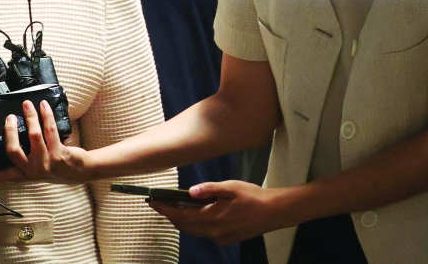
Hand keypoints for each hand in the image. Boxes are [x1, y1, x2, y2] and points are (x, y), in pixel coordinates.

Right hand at [0, 99, 90, 184]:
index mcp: (19, 175)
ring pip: (33, 136)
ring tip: (27, 104)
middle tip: (10, 116)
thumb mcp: (32, 165)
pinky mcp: (59, 156)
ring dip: (31, 116)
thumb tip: (4, 131)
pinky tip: (43, 106)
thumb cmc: (51, 164)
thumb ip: (19, 155)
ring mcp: (45, 165)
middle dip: (10, 130)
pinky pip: (49, 130)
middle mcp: (30, 172)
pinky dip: (46, 115)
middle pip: (12, 151)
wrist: (78, 171)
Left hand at [148, 181, 291, 244]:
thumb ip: (209, 189)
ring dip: (181, 219)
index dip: (164, 209)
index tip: (151, 202)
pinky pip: (204, 232)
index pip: (180, 216)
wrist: (275, 212)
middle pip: (184, 226)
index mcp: (213, 218)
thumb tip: (189, 192)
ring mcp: (221, 237)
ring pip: (193, 230)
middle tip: (158, 202)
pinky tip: (193, 211)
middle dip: (169, 214)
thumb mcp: (230, 187)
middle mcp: (214, 232)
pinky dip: (194, 223)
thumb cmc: (253, 196)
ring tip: (172, 205)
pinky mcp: (226, 238)